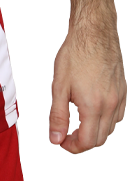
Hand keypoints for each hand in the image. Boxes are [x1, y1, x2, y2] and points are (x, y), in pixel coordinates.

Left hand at [49, 18, 125, 151]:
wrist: (93, 33)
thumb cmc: (75, 54)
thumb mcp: (59, 85)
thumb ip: (59, 115)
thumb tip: (56, 138)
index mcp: (93, 106)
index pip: (87, 142)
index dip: (73, 146)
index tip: (62, 141)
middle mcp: (110, 105)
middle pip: (100, 138)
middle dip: (83, 140)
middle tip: (68, 132)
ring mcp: (120, 98)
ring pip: (111, 127)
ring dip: (96, 130)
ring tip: (79, 120)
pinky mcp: (125, 90)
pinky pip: (120, 114)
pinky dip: (108, 118)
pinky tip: (95, 109)